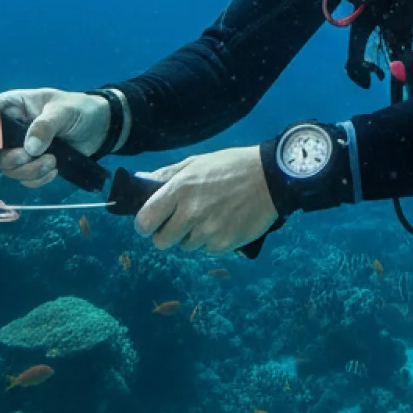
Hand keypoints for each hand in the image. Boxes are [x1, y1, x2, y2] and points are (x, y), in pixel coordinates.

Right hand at [0, 88, 109, 188]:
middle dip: (13, 160)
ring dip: (30, 171)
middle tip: (31, 156)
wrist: (100, 128)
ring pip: (10, 168)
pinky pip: (25, 179)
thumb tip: (30, 148)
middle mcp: (11, 129)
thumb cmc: (79, 109)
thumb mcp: (63, 111)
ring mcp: (21, 148)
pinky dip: (38, 179)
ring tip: (52, 161)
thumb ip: (46, 125)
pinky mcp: (32, 164)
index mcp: (14, 106)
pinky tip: (55, 169)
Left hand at [134, 146, 278, 253]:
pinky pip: (207, 250)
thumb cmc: (230, 166)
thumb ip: (167, 175)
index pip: (145, 220)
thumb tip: (143, 183)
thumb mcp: (196, 162)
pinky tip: (223, 223)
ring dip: (192, 237)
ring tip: (209, 217)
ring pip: (185, 247)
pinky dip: (211, 241)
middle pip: (162, 242)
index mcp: (180, 189)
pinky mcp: (223, 245)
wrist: (269, 179)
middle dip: (167, 234)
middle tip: (180, 222)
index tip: (150, 222)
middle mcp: (190, 213)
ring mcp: (207, 231)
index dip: (145, 224)